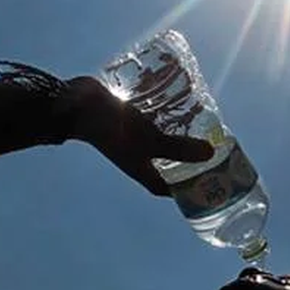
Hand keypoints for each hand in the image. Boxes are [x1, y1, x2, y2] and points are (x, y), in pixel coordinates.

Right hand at [62, 76, 215, 195]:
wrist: (79, 105)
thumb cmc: (114, 128)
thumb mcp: (150, 140)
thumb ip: (179, 148)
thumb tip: (210, 154)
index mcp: (140, 170)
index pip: (165, 187)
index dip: (184, 188)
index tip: (205, 181)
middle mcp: (136, 156)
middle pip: (165, 161)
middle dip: (186, 156)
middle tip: (208, 145)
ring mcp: (131, 137)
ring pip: (159, 137)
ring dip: (176, 131)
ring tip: (198, 121)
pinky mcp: (128, 118)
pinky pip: (150, 118)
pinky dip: (163, 113)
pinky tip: (177, 101)